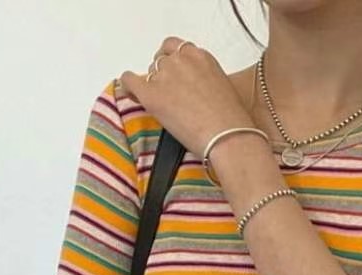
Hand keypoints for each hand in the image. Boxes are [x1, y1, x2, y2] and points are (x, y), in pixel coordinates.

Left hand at [120, 37, 256, 158]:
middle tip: (169, 94)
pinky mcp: (151, 95)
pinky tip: (131, 93)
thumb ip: (205, 80)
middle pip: (161, 61)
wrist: (229, 138)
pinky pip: (130, 82)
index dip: (172, 62)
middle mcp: (181, 60)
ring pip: (148, 73)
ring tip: (160, 104)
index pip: (176, 49)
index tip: (173, 74)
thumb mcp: (224, 89)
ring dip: (152, 86)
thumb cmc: (232, 122)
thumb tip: (194, 89)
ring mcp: (164, 76)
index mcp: (200, 57)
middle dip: (163, 77)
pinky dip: (129, 86)